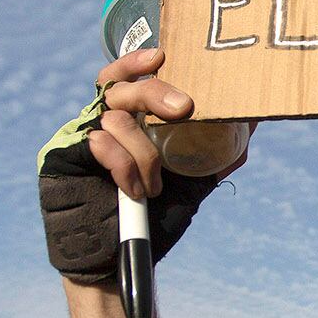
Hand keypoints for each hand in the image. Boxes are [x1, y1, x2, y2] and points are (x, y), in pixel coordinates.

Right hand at [38, 47, 247, 282]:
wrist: (121, 262)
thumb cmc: (154, 218)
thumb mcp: (193, 180)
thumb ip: (217, 151)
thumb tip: (255, 120)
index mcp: (127, 122)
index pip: (126, 77)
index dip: (138, 61)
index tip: (162, 56)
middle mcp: (100, 123)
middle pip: (120, 87)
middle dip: (154, 92)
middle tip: (183, 109)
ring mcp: (79, 138)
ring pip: (114, 119)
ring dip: (143, 154)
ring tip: (154, 186)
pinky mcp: (63, 156)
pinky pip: (96, 144)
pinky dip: (122, 165)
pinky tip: (133, 190)